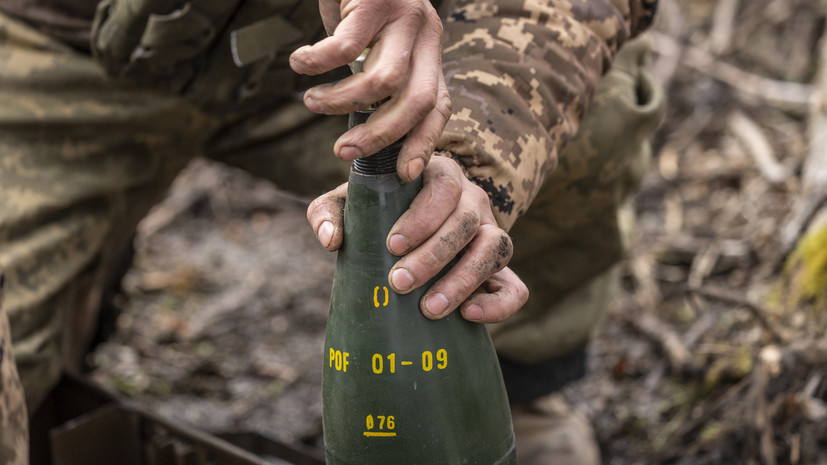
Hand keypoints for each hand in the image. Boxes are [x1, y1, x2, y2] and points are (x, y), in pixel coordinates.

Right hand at [289, 0, 450, 182]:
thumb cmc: (363, 3)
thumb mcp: (381, 42)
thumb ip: (378, 77)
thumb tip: (361, 128)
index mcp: (431, 52)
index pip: (438, 106)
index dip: (423, 143)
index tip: (402, 174)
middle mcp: (426, 36)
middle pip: (415, 100)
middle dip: (380, 135)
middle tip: (343, 152)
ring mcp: (404, 16)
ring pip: (382, 79)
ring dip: (342, 102)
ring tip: (312, 102)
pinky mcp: (375, 0)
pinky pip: (345, 46)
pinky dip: (318, 63)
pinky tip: (300, 64)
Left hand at [307, 156, 528, 322]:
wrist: (400, 240)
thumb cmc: (374, 215)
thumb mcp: (347, 205)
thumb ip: (328, 213)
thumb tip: (330, 240)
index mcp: (440, 176)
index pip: (443, 187)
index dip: (422, 217)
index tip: (392, 245)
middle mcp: (472, 201)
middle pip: (467, 221)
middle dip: (433, 254)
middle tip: (398, 283)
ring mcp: (491, 235)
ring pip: (496, 249)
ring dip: (463, 279)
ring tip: (429, 309)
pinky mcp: (501, 273)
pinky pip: (516, 288)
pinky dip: (499, 304)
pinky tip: (468, 316)